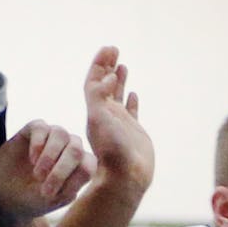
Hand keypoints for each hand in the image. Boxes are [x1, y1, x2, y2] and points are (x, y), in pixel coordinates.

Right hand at [0, 120, 94, 221]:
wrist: (7, 194)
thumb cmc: (35, 197)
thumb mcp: (53, 199)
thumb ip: (70, 187)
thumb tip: (81, 169)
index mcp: (80, 165)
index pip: (88, 166)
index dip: (72, 180)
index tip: (52, 195)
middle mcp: (70, 147)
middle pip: (76, 150)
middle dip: (61, 170)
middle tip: (43, 187)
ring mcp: (52, 137)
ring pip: (61, 134)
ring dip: (50, 156)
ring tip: (37, 174)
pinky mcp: (33, 130)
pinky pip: (41, 127)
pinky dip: (37, 143)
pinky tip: (32, 160)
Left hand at [82, 46, 151, 193]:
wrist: (125, 178)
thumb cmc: (113, 153)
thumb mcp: (100, 122)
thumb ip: (100, 98)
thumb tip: (107, 78)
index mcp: (96, 111)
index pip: (94, 82)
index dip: (99, 65)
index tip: (107, 49)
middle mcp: (106, 115)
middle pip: (104, 85)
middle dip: (107, 66)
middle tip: (114, 49)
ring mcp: (119, 123)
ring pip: (117, 96)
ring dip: (118, 79)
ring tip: (122, 65)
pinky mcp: (133, 132)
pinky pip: (130, 112)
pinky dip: (130, 100)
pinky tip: (132, 92)